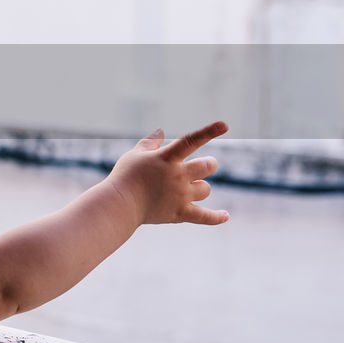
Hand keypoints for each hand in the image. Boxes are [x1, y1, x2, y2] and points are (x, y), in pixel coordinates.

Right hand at [106, 121, 229, 225]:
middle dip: (207, 164)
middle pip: (208, 166)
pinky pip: (205, 217)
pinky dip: (216, 217)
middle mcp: (177, 176)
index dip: (209, 132)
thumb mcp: (134, 155)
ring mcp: (180, 196)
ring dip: (200, 187)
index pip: (191, 141)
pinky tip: (225, 215)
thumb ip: (150, 143)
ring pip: (205, 189)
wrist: (118, 205)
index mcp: (167, 158)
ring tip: (187, 189)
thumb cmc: (124, 177)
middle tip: (201, 166)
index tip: (224, 125)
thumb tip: (161, 131)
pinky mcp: (180, 214)